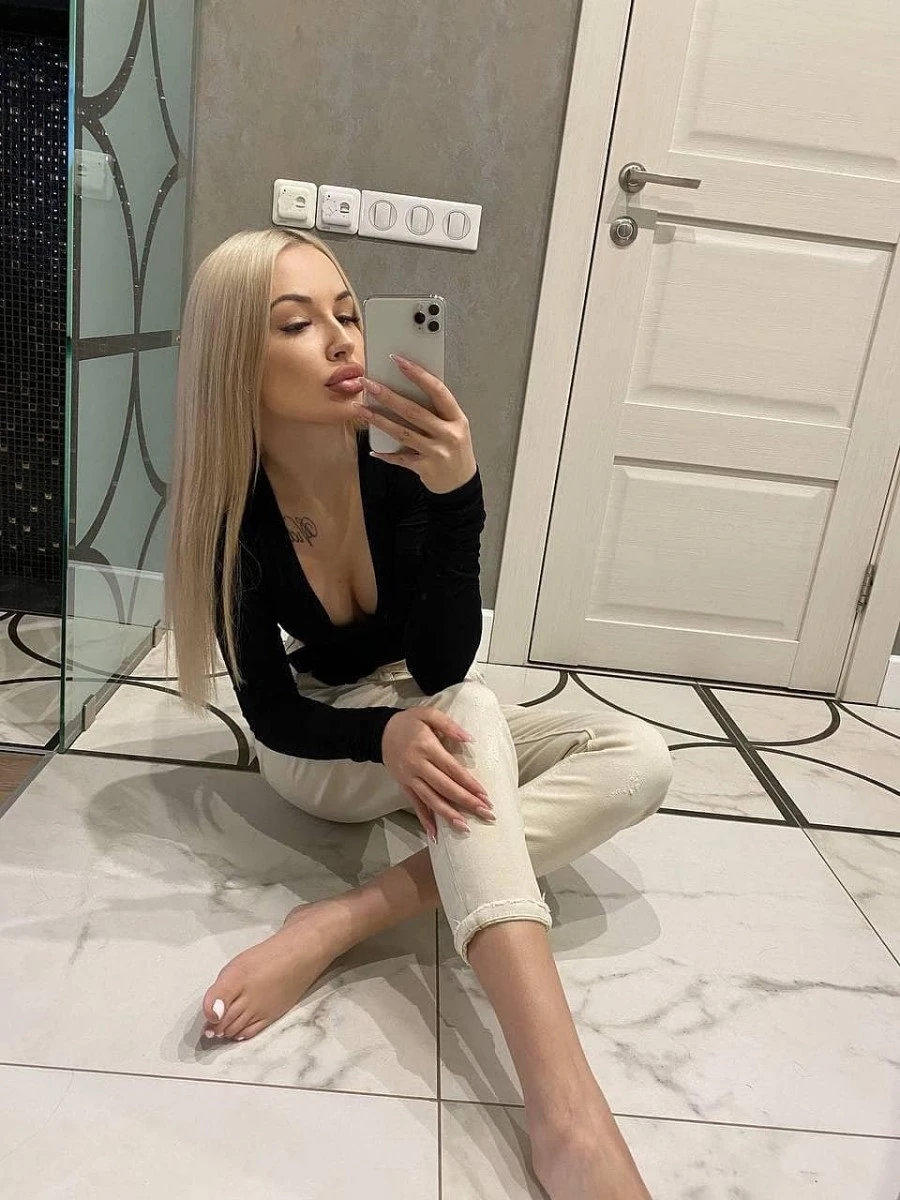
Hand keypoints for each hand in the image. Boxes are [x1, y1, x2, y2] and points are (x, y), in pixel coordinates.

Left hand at [352, 354, 477, 494]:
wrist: (461, 484)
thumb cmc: (454, 449)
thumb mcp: (453, 427)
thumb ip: (436, 412)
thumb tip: (404, 390)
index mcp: (457, 418)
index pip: (437, 391)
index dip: (418, 374)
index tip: (398, 360)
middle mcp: (449, 434)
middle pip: (414, 411)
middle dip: (388, 396)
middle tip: (369, 383)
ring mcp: (437, 452)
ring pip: (403, 432)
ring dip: (379, 420)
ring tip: (361, 409)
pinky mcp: (426, 468)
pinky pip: (400, 458)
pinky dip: (386, 454)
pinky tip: (373, 448)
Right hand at [381, 707, 494, 841]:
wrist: (379, 731)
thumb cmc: (408, 722)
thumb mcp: (428, 714)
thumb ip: (449, 725)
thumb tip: (469, 739)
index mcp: (427, 747)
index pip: (452, 769)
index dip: (469, 783)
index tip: (485, 795)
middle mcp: (418, 765)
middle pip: (445, 787)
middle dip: (466, 802)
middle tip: (486, 813)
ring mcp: (410, 778)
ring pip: (431, 800)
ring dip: (449, 815)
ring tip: (465, 827)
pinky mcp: (404, 785)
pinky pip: (415, 804)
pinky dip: (424, 819)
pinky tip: (434, 833)